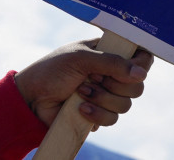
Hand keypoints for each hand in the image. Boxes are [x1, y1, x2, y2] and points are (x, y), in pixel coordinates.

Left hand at [14, 39, 151, 128]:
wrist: (33, 98)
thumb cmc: (52, 71)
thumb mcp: (80, 59)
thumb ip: (111, 63)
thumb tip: (141, 73)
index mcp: (107, 54)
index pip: (139, 57)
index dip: (141, 64)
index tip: (133, 68)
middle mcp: (110, 74)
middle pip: (137, 85)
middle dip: (115, 85)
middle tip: (93, 78)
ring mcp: (105, 95)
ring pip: (126, 105)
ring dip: (102, 99)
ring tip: (80, 91)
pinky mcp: (99, 114)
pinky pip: (112, 119)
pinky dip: (97, 114)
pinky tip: (80, 107)